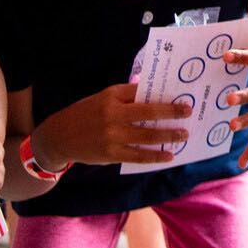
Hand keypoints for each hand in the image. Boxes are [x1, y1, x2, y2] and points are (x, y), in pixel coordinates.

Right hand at [33, 83, 192, 169]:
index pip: (142, 91)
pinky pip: (138, 155)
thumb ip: (126, 96)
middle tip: (189, 111)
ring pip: (147, 135)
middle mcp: (113, 114)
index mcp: (112, 96)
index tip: (181, 92)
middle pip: (149, 112)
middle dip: (172, 112)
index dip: (162, 92)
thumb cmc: (85, 113)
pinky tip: (168, 156)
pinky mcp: (111, 154)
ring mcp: (112, 135)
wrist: (58, 136)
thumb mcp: (103, 98)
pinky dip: (155, 156)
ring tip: (184, 135)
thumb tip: (153, 94)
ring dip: (168, 135)